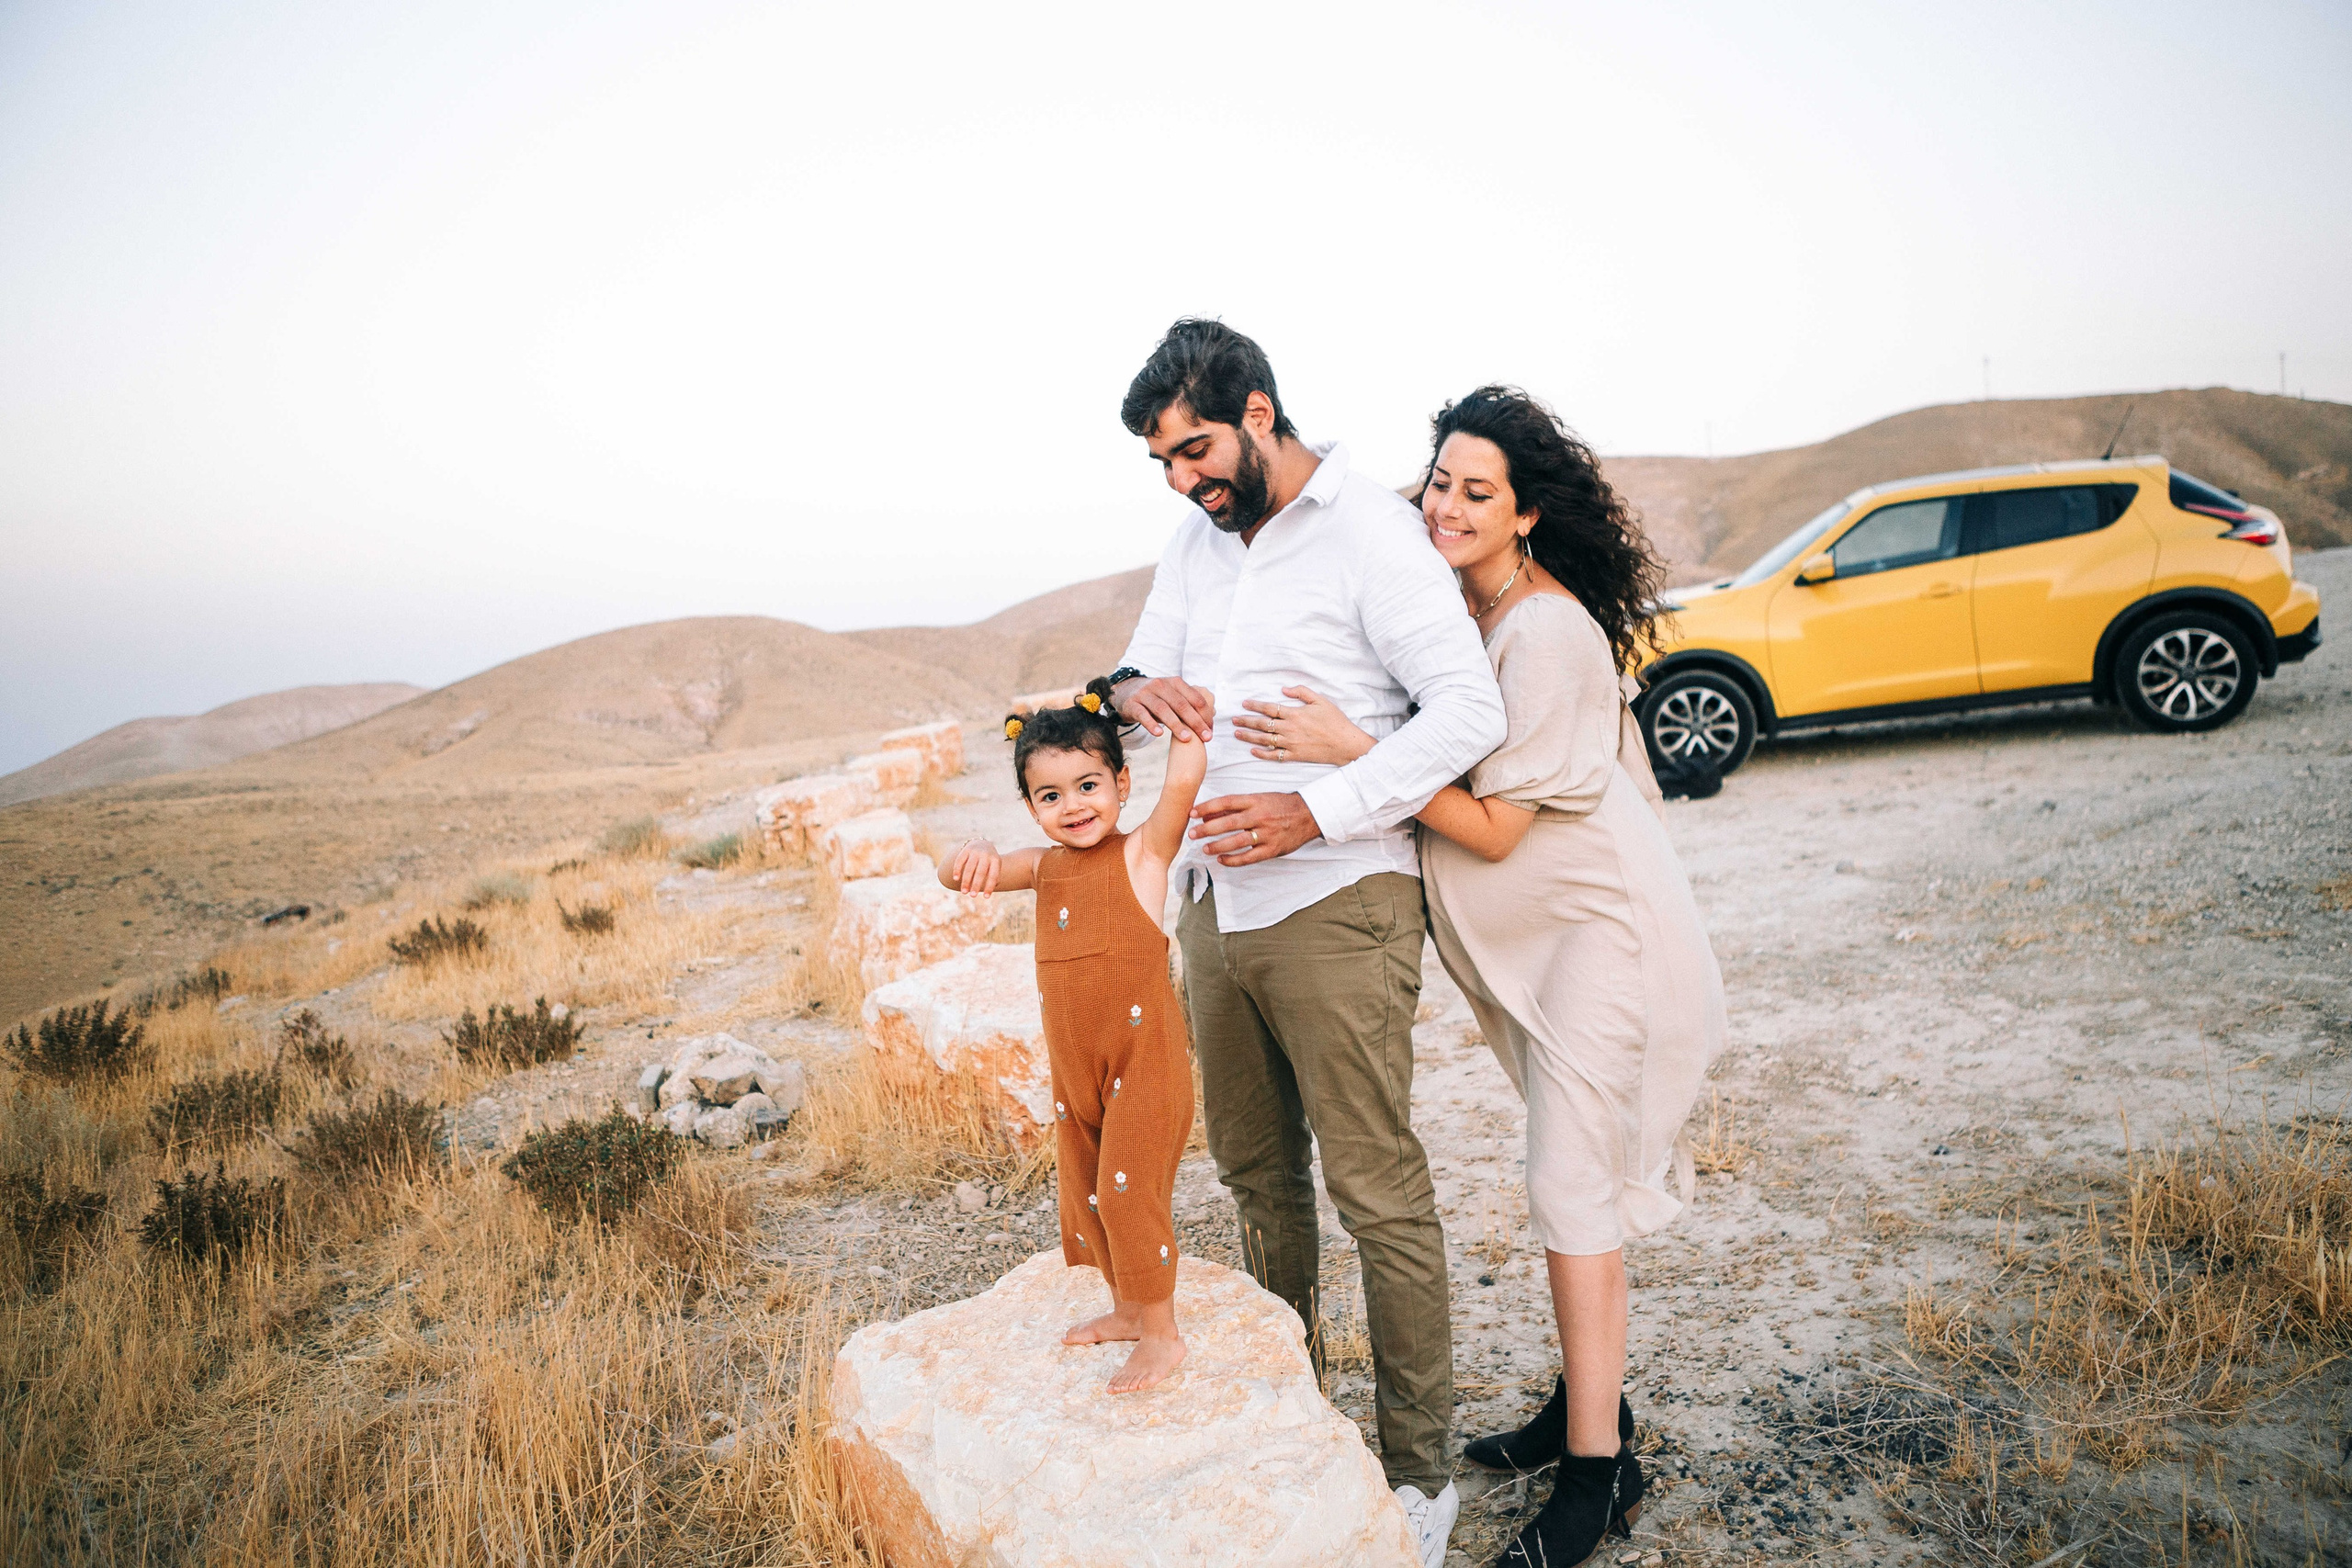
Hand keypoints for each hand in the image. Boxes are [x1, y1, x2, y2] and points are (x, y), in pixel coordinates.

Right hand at [948, 839, 1001, 894]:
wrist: (982, 844)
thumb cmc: (989, 861)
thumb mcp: (995, 867)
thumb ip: (995, 877)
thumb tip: (991, 889)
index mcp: (995, 860)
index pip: (993, 875)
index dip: (990, 887)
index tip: (986, 898)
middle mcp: (986, 855)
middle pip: (980, 872)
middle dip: (976, 885)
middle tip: (972, 896)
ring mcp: (975, 852)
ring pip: (969, 868)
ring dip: (966, 881)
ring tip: (964, 892)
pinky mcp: (966, 850)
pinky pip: (960, 861)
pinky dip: (957, 870)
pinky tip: (955, 879)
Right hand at [1115, 676, 1214, 742]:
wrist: (1126, 692)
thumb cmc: (1157, 698)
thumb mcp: (1173, 696)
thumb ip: (1191, 704)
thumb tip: (1212, 714)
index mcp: (1175, 683)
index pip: (1195, 698)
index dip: (1205, 715)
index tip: (1211, 731)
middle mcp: (1161, 685)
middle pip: (1181, 704)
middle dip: (1196, 722)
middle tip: (1206, 737)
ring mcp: (1145, 694)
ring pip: (1163, 709)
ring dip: (1176, 724)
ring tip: (1186, 738)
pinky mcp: (1132, 704)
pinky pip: (1142, 714)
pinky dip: (1151, 724)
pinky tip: (1159, 734)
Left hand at [1188, 792, 1321, 865]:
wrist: (1309, 815)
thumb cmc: (1280, 805)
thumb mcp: (1259, 799)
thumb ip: (1235, 807)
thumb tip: (1209, 813)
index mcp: (1255, 800)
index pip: (1226, 802)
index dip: (1207, 807)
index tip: (1192, 813)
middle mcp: (1260, 816)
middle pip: (1228, 823)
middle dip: (1207, 829)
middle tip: (1191, 834)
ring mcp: (1266, 834)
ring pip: (1237, 841)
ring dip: (1217, 846)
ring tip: (1204, 849)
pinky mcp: (1272, 849)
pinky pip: (1249, 857)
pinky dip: (1233, 860)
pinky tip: (1221, 860)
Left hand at [1233, 686, 1374, 765]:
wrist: (1345, 744)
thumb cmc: (1335, 720)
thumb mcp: (1320, 700)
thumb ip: (1301, 692)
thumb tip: (1283, 689)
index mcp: (1295, 714)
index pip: (1269, 708)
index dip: (1255, 705)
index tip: (1244, 703)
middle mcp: (1290, 729)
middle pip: (1262, 724)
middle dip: (1246, 721)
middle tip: (1233, 720)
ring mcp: (1291, 744)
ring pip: (1265, 740)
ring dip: (1249, 737)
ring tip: (1237, 734)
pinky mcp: (1295, 756)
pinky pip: (1275, 756)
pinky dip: (1262, 754)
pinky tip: (1253, 751)